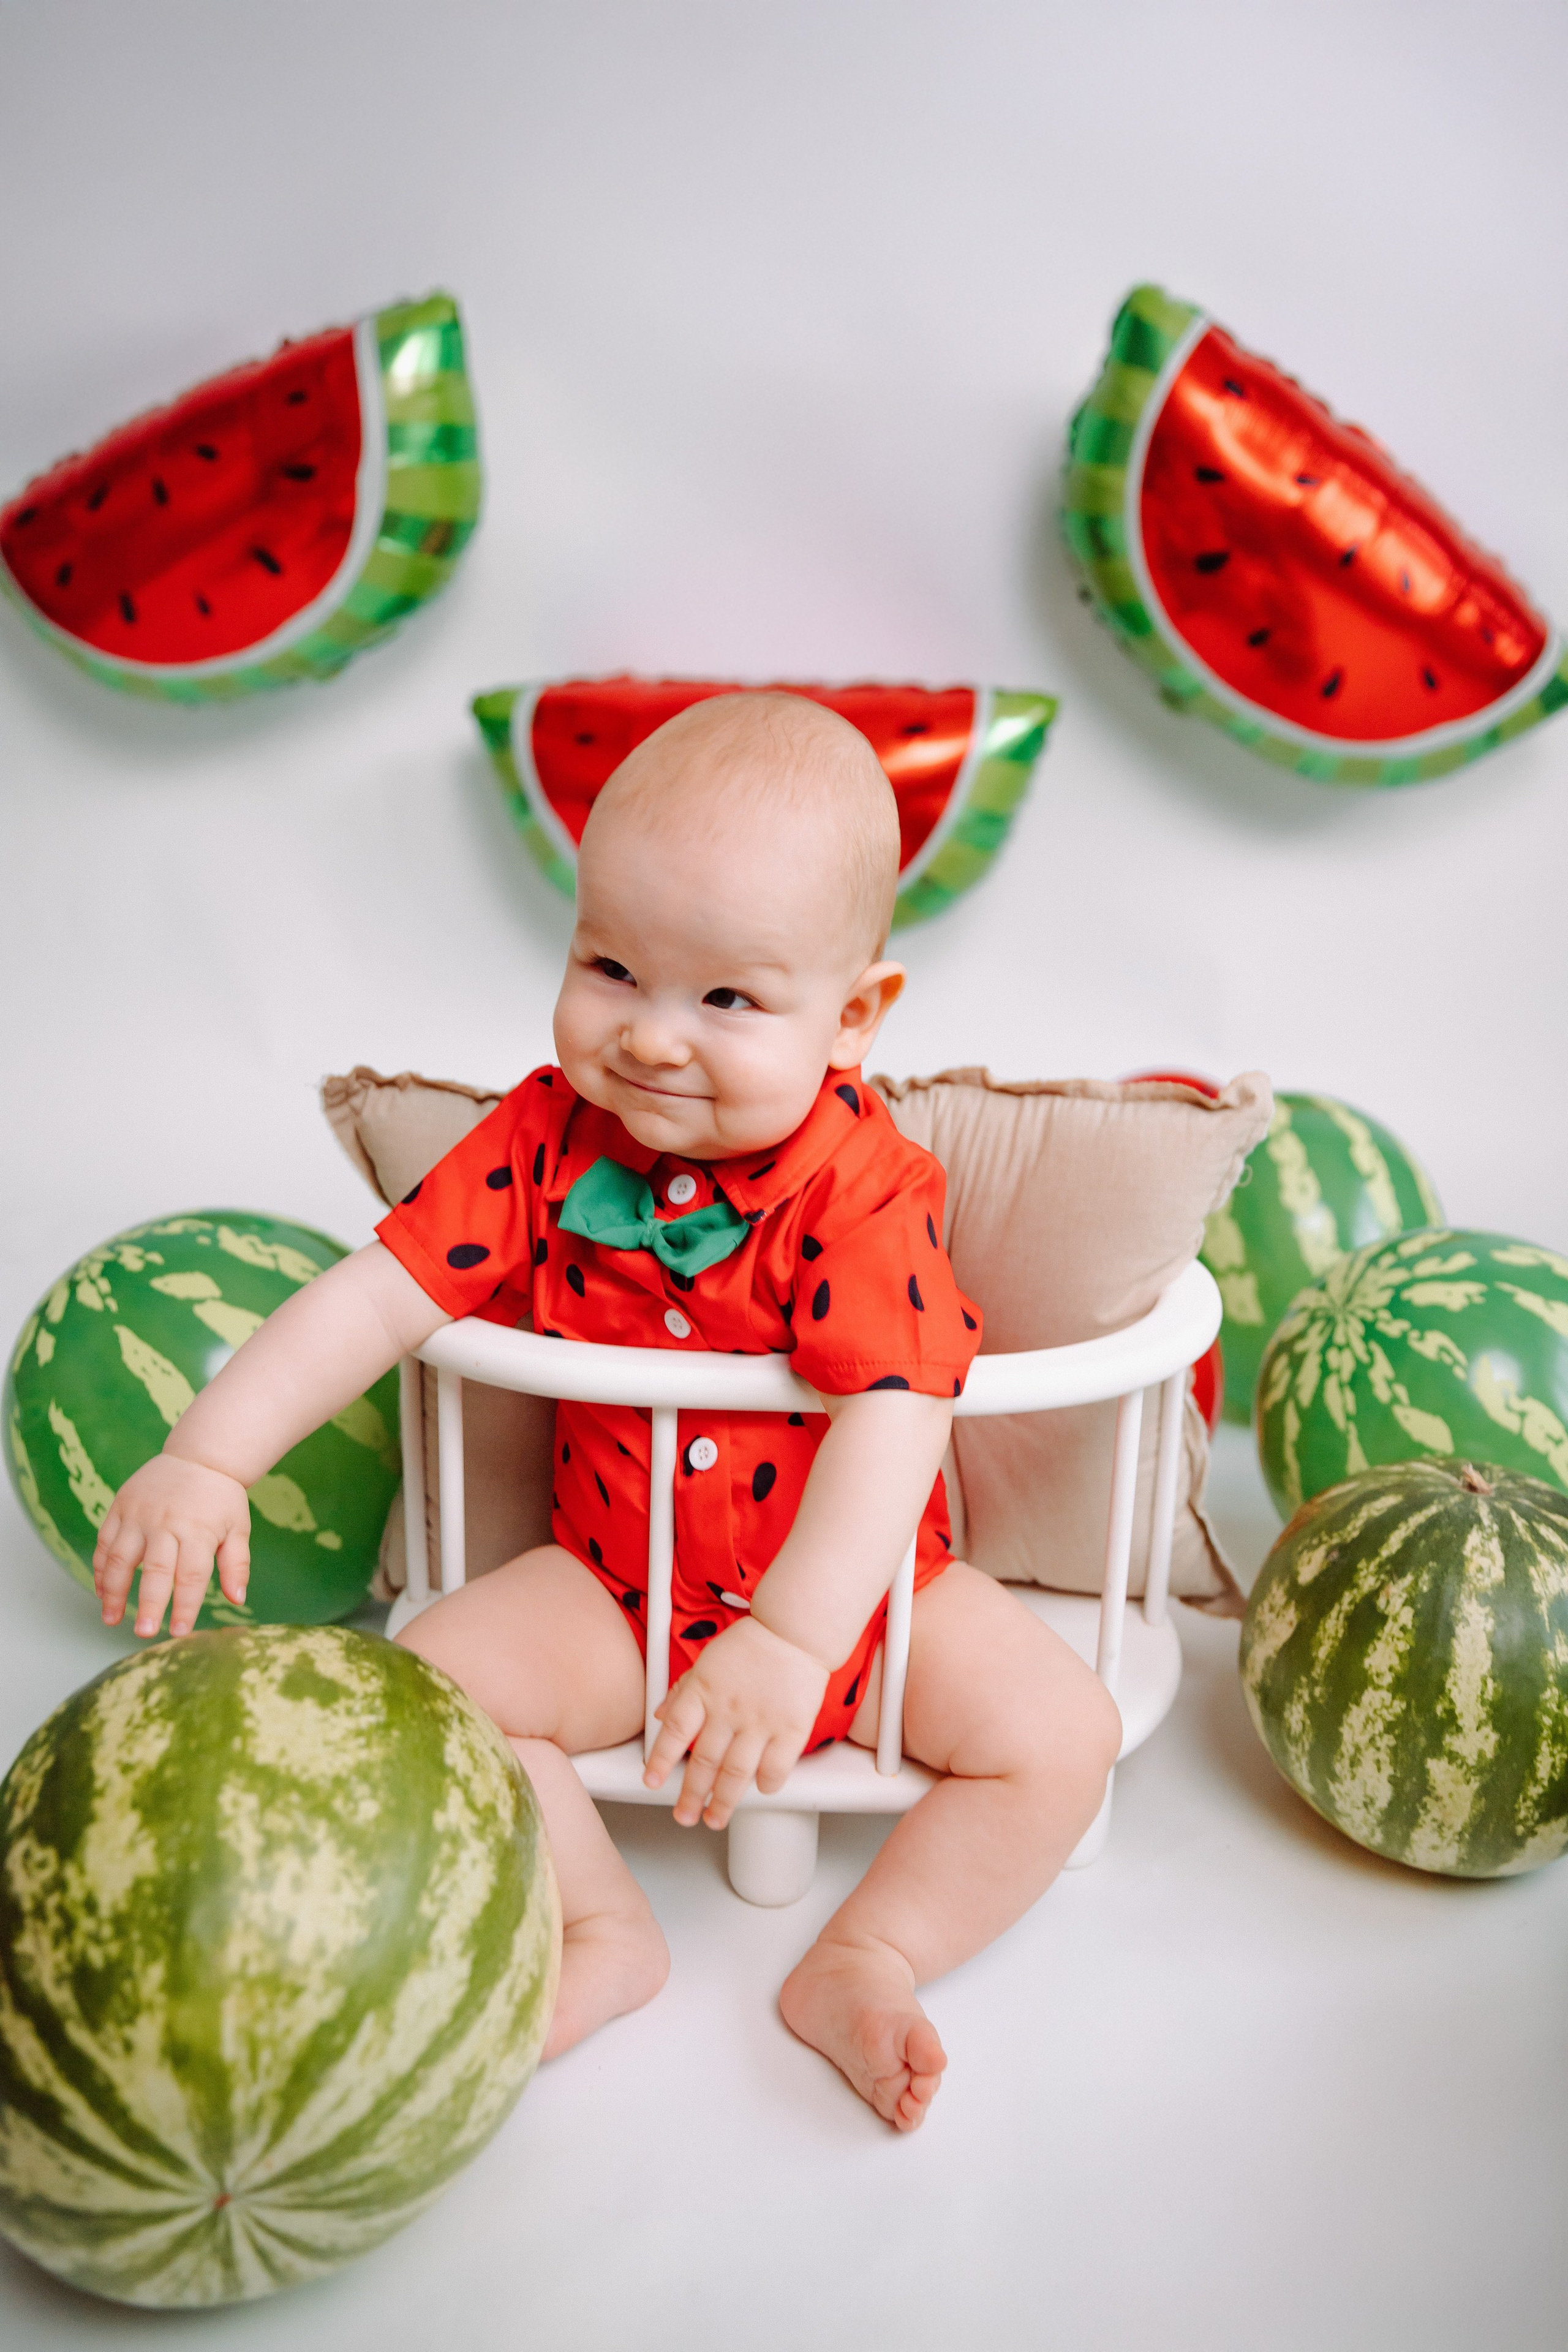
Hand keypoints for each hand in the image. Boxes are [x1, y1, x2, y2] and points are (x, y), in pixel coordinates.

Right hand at [93, 1454, 250, 1638]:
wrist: (199, 1456)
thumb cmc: (221, 1498)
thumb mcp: (238, 1528)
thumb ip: (236, 1564)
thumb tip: (238, 1600)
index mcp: (198, 1530)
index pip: (191, 1576)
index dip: (185, 1606)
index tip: (179, 1632)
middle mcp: (166, 1523)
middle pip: (156, 1571)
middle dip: (149, 1604)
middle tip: (144, 1633)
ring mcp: (139, 1515)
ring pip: (120, 1558)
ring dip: (112, 1591)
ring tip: (110, 1619)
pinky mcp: (121, 1507)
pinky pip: (104, 1542)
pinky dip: (100, 1568)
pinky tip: (101, 1591)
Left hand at [643, 1617, 828, 1829]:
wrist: (796, 1630)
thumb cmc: (752, 1644)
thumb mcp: (707, 1660)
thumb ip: (683, 1690)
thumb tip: (660, 1715)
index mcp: (703, 1690)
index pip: (674, 1733)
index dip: (660, 1761)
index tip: (652, 1782)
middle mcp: (728, 1709)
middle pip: (703, 1763)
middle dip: (691, 1796)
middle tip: (685, 1815)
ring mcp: (760, 1721)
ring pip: (736, 1774)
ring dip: (723, 1802)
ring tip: (715, 1817)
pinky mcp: (790, 1729)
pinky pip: (775, 1769)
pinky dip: (765, 1785)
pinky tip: (759, 1789)